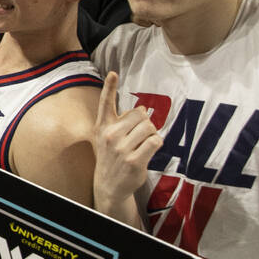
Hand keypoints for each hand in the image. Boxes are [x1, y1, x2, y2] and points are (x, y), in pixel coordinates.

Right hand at [93, 72, 161, 212]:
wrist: (109, 185)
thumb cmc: (111, 156)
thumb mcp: (107, 137)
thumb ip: (121, 121)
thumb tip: (143, 108)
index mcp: (102, 126)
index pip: (105, 103)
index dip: (109, 87)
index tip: (113, 73)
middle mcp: (110, 135)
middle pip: (140, 114)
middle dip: (146, 122)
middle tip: (140, 133)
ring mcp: (121, 149)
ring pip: (150, 127)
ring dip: (152, 134)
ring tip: (144, 143)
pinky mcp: (134, 161)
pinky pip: (155, 141)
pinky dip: (157, 143)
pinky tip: (148, 150)